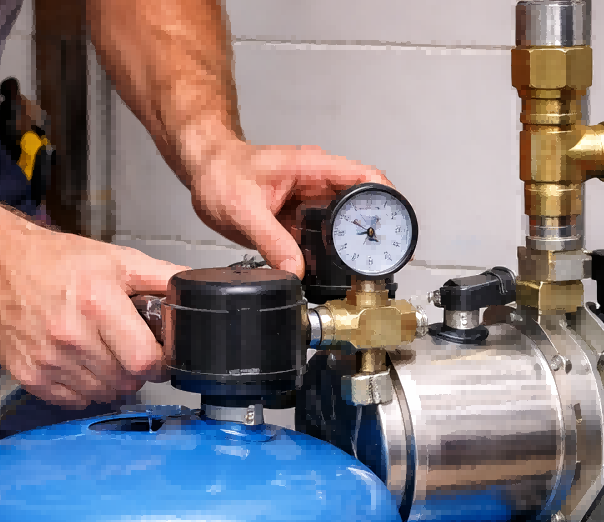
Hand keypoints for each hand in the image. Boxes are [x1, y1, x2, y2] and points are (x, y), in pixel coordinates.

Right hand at [0, 230, 187, 408]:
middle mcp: (70, 334)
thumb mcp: (116, 260)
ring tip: (99, 352)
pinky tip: (77, 363)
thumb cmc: (57, 262)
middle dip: (134, 370)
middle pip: (126, 381)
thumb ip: (160, 278)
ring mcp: (47, 358)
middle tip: (125, 348)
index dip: (158, 362)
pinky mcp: (29, 375)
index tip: (156, 355)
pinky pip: (73, 401)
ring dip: (109, 381)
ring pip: (102, 394)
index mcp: (96, 303)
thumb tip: (194, 291)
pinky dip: (82, 389)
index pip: (144, 361)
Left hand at [187, 139, 390, 277]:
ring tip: (365, 270)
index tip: (398, 226)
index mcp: (312, 167)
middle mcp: (318, 182)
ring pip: (347, 222)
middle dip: (377, 230)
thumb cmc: (221, 173)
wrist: (205, 171)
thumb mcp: (242, 209)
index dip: (388, 200)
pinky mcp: (303, 218)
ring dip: (357, 244)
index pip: (365, 177)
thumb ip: (270, 240)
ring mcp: (312, 201)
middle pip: (363, 203)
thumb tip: (295, 270)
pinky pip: (327, 235)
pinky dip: (335, 252)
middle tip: (383, 259)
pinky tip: (338, 270)